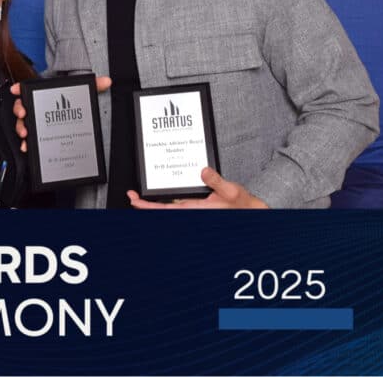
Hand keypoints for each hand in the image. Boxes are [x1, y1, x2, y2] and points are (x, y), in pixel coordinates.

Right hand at [10, 77, 110, 152]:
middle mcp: (38, 108)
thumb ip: (94, 86)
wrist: (73, 118)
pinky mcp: (39, 134)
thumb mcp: (83, 95)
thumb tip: (107, 81)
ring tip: (26, 134)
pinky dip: (26, 142)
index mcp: (45, 97)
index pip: (30, 90)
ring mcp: (37, 122)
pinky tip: (28, 146)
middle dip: (20, 110)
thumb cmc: (74, 105)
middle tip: (24, 114)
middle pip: (22, 107)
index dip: (21, 88)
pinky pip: (29, 138)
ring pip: (23, 123)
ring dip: (21, 128)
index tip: (16, 90)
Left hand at [126, 167, 268, 208]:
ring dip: (155, 203)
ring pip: (168, 207)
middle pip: (162, 209)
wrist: (250, 211)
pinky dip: (166, 200)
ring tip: (141, 196)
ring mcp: (192, 209)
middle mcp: (190, 210)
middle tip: (132, 196)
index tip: (134, 199)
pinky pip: (177, 204)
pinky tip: (162, 194)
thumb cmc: (241, 205)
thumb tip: (203, 171)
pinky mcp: (196, 206)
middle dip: (146, 204)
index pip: (164, 209)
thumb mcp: (230, 190)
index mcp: (195, 209)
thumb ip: (216, 181)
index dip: (147, 206)